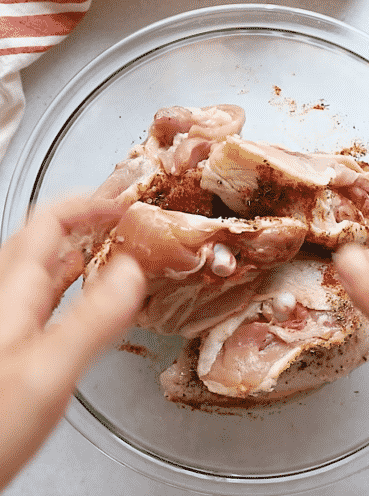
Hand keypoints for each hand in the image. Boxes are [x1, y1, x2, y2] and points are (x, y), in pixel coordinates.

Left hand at [0, 198, 145, 489]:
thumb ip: (92, 320)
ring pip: (51, 264)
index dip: (89, 203)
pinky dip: (80, 280)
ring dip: (86, 246)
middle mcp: (11, 296)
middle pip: (48, 236)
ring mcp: (14, 317)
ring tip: (120, 244)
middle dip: (89, 218)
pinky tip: (96, 291)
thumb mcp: (48, 370)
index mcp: (15, 291)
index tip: (125, 204)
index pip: (50, 221)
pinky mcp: (20, 339)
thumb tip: (132, 273)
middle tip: (126, 217)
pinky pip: (54, 293)